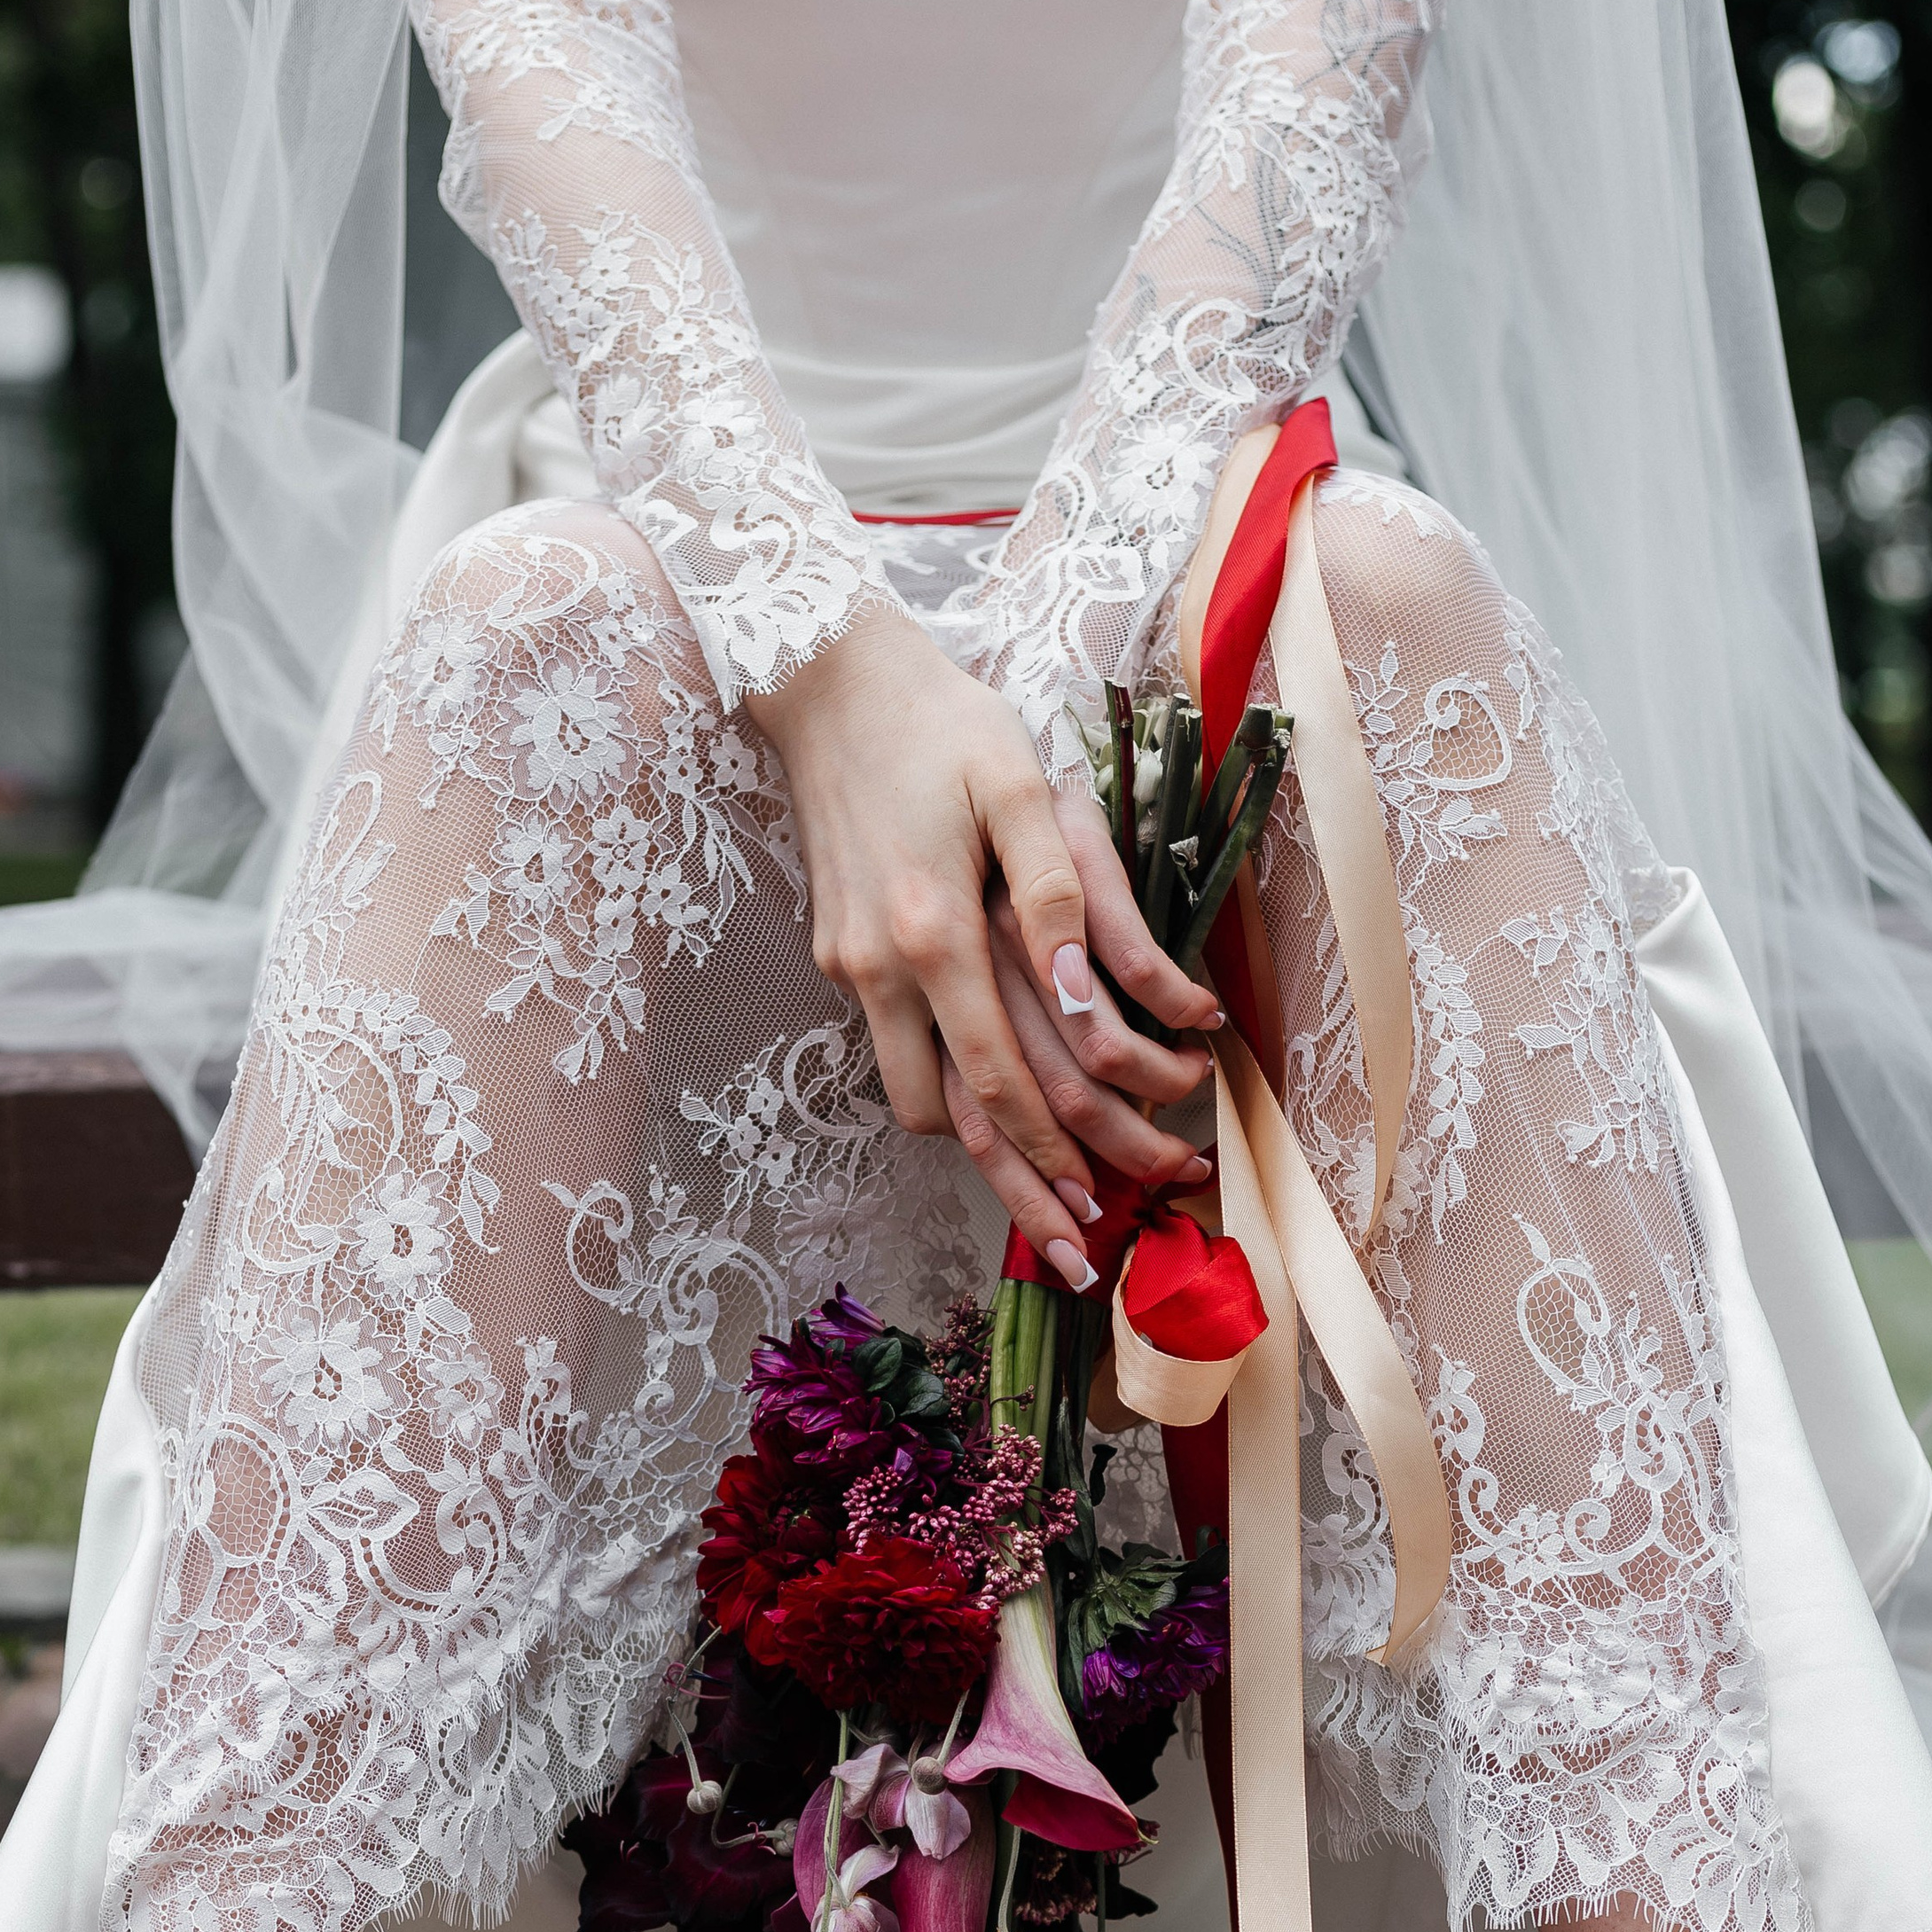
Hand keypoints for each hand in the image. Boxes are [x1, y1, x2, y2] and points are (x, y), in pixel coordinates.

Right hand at [748, 612, 1218, 1281]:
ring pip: (914, 1102)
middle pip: (952, 1124)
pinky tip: (995, 1105)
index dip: (1057, 1153)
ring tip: (1046, 1192)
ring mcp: (851, 967)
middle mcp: (882, 967)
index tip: (1106, 1206)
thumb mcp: (1020, 786)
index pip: (1001, 1079)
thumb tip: (1094, 995)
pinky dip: (947, 1093)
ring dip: (978, 1153)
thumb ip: (1065, 892)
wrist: (825, 680)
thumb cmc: (942, 723)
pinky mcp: (837, 955)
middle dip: (1020, 1193)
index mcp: (934, 931)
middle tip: (1077, 1251)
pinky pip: (896, 1052)